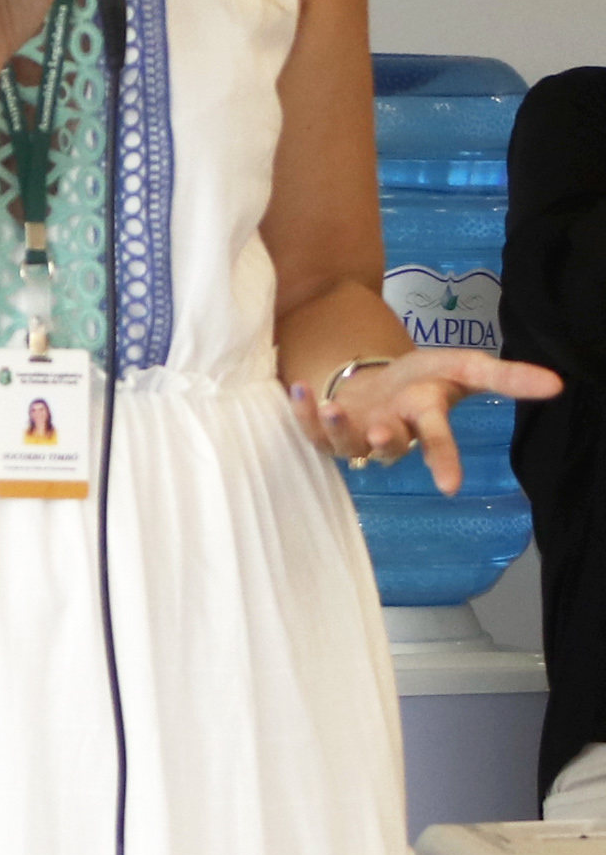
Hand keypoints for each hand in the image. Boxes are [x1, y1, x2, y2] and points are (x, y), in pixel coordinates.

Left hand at [293, 347, 559, 490]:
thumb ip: (506, 376)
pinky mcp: (329, 429)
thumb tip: (557, 384)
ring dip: (338, 427)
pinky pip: (313, 430)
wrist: (383, 377)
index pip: (439, 440)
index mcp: (425, 417)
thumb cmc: (427, 377)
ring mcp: (359, 433)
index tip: (451, 487)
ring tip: (331, 407)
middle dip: (386, 443)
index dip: (445, 460)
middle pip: (390, 447)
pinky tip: (298, 389)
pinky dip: (302, 412)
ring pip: (347, 443)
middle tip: (383, 436)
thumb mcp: (466, 367)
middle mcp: (392, 430)